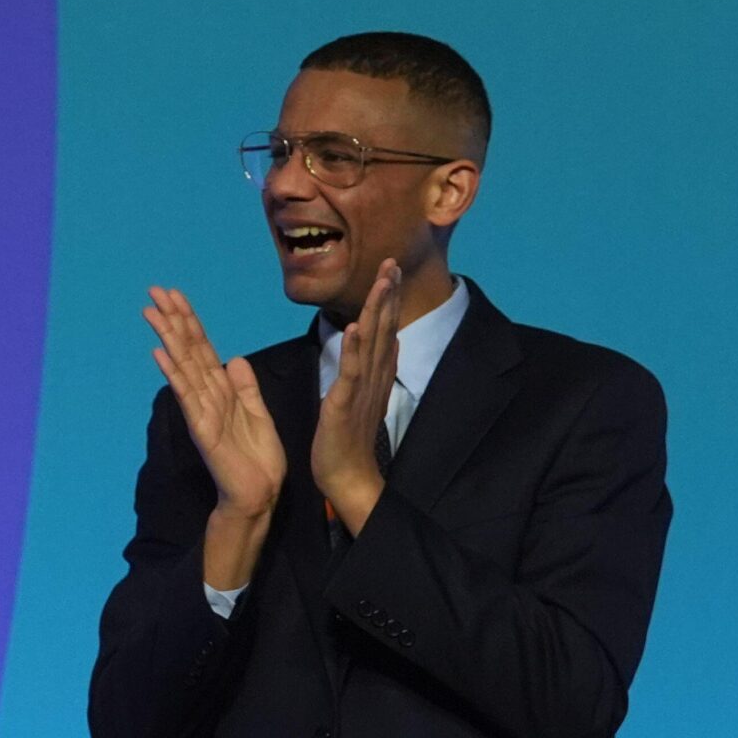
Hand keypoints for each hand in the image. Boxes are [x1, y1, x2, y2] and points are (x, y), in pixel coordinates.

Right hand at [146, 286, 286, 517]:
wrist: (260, 492)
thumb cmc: (258, 458)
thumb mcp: (257, 413)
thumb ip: (245, 386)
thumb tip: (232, 358)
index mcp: (221, 390)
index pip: (202, 348)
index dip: (190, 320)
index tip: (176, 296)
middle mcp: (207, 395)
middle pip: (188, 349)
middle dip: (173, 319)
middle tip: (155, 292)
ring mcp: (202, 410)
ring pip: (183, 366)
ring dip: (168, 338)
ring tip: (152, 313)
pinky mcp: (203, 428)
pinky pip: (187, 396)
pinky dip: (174, 374)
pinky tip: (161, 355)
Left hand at [311, 258, 402, 535]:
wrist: (347, 476)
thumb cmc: (349, 439)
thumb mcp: (364, 396)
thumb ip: (376, 368)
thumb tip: (391, 342)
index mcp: (375, 374)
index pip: (384, 329)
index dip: (388, 299)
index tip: (391, 269)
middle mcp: (373, 377)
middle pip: (383, 328)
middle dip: (388, 294)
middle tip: (393, 262)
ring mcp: (361, 389)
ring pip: (372, 343)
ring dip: (377, 311)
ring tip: (382, 281)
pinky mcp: (344, 404)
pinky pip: (351, 372)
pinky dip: (354, 348)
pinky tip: (357, 326)